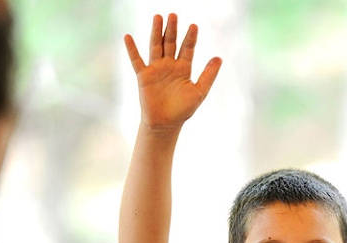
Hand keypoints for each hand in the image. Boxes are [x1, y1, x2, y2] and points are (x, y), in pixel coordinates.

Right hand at [123, 13, 221, 131]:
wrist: (165, 124)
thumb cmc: (183, 110)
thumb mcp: (199, 91)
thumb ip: (208, 75)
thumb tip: (219, 58)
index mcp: (183, 68)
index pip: (187, 48)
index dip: (190, 37)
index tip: (194, 26)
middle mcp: (169, 66)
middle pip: (170, 43)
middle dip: (172, 29)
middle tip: (174, 14)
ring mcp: (156, 69)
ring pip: (156, 46)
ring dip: (156, 32)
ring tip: (158, 17)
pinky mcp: (144, 76)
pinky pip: (137, 60)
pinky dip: (132, 49)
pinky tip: (128, 36)